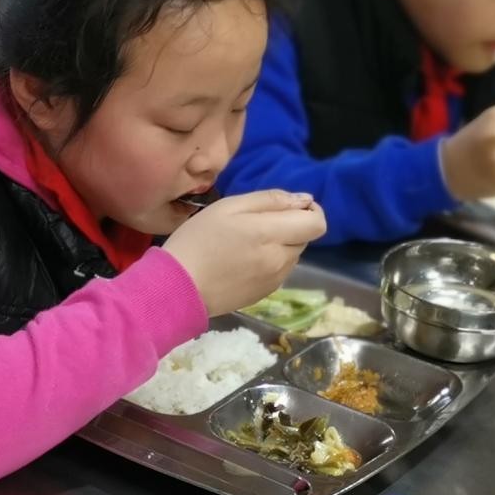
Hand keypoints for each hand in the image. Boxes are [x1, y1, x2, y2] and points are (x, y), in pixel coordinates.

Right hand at [162, 188, 328, 314]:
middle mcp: (280, 260)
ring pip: (292, 255)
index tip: (291, 207)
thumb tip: (304, 200)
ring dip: (280, 245)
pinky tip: (243, 262)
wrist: (177, 288)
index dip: (310, 211)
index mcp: (272, 234)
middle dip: (290, 227)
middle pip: (304, 238)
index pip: (317, 224)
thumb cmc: (197, 241)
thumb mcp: (228, 207)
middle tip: (256, 224)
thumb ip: (270, 200)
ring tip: (246, 244)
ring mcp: (274, 280)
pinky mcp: (265, 294)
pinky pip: (279, 271)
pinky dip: (269, 262)